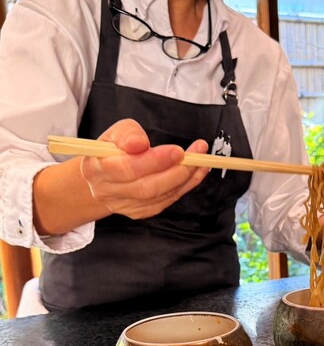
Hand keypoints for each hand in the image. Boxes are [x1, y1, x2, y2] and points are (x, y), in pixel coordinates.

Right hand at [80, 119, 209, 218]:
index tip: (177, 150)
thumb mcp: (114, 133)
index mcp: (98, 169)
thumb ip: (126, 133)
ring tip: (201, 161)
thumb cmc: (110, 152)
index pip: (128, 168)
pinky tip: (196, 173)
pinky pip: (166, 201)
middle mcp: (110, 191)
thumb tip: (139, 143)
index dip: (155, 161)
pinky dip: (184, 186)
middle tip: (196, 155)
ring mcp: (125, 205)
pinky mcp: (140, 212)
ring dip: (185, 178)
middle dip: (176, 171)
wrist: (101, 178)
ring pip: (159, 196)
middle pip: (147, 187)